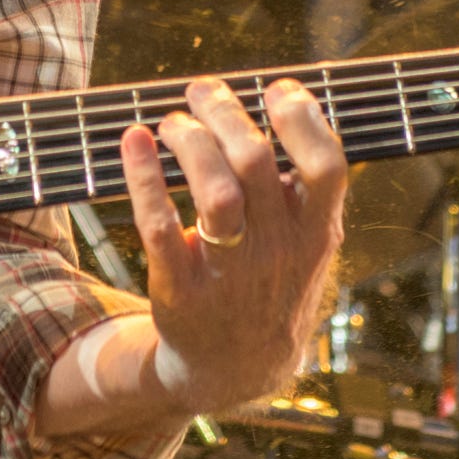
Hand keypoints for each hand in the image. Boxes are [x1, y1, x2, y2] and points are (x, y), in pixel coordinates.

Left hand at [114, 76, 347, 413]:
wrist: (236, 368)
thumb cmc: (271, 285)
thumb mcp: (309, 246)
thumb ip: (307, 190)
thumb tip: (292, 105)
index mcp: (315, 233)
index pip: (327, 166)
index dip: (303, 118)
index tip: (275, 90)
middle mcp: (276, 251)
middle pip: (255, 163)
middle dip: (224, 112)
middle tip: (200, 92)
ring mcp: (230, 273)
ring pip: (213, 192)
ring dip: (188, 141)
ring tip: (171, 123)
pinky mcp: (181, 290)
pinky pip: (159, 228)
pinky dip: (143, 179)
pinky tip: (132, 143)